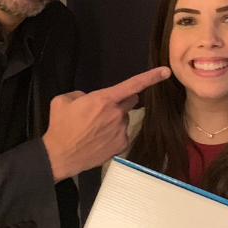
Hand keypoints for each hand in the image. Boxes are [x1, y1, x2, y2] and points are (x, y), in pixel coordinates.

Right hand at [43, 67, 170, 181]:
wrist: (61, 155)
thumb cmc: (60, 126)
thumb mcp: (62, 101)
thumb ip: (80, 94)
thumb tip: (88, 99)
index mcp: (104, 99)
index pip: (133, 85)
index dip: (151, 77)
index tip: (166, 71)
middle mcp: (117, 114)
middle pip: (131, 101)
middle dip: (121, 101)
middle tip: (104, 109)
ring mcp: (121, 131)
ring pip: (124, 119)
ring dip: (115, 119)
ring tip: (95, 129)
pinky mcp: (121, 145)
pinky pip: (122, 133)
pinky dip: (113, 134)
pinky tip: (99, 139)